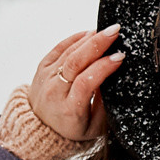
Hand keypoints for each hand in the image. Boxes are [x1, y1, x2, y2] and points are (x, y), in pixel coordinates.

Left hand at [29, 24, 122, 143]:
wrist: (39, 128)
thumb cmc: (72, 128)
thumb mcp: (94, 127)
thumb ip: (104, 105)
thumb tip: (112, 79)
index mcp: (69, 109)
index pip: (85, 82)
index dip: (103, 67)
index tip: (119, 57)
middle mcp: (54, 92)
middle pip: (75, 62)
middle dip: (97, 44)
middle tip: (115, 31)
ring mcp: (45, 78)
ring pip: (68, 52)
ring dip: (89, 38)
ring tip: (106, 31)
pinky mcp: (41, 67)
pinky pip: (58, 48)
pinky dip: (75, 38)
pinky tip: (90, 33)